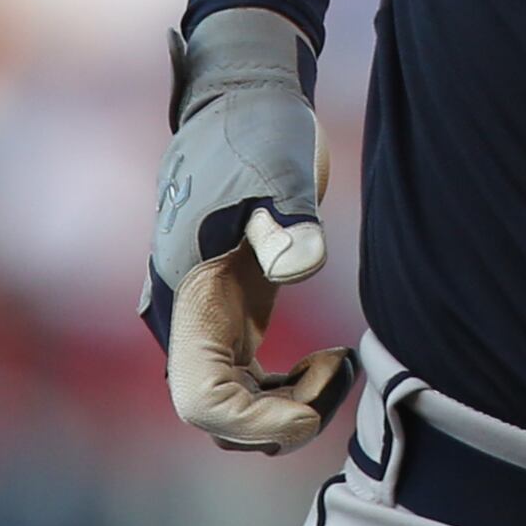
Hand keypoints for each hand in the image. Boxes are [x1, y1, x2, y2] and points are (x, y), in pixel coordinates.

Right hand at [144, 8, 358, 452]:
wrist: (242, 105)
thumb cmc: (259, 136)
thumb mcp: (280, 171)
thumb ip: (288, 221)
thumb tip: (300, 266)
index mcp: (190, 298)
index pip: (201, 400)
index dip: (253, 421)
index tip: (310, 411)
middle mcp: (187, 321)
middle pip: (218, 417)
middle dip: (279, 419)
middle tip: (338, 374)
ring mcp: (207, 322)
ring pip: (234, 407)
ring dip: (286, 408)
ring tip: (338, 365)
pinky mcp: (231, 317)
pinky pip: (250, 386)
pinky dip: (288, 391)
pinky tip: (330, 361)